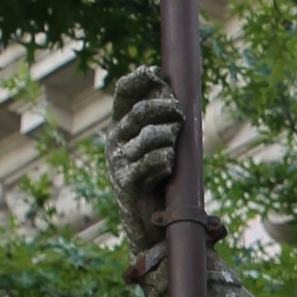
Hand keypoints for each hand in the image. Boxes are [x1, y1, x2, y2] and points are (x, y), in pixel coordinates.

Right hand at [106, 65, 181, 266]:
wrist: (149, 223)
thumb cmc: (158, 180)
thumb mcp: (159, 144)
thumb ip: (161, 118)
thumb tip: (169, 86)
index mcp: (120, 126)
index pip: (123, 92)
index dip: (139, 78)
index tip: (158, 73)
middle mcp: (114, 141)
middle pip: (141, 111)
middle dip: (167, 109)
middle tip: (181, 117)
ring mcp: (118, 162)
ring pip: (152, 136)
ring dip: (171, 139)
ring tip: (173, 150)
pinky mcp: (127, 182)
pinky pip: (155, 160)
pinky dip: (167, 161)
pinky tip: (167, 169)